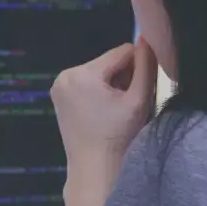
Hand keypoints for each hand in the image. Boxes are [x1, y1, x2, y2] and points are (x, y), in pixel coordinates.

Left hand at [51, 38, 157, 178]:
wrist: (93, 166)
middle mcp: (65, 75)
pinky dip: (98, 90)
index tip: (142, 88)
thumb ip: (146, 66)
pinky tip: (104, 110)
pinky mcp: (59, 96)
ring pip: (98, 71)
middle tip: (128, 102)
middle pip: (108, 62)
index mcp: (82, 74)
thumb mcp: (138, 99)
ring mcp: (59, 86)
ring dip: (112, 83)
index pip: (121, 52)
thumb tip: (147, 39)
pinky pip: (86, 82)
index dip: (138, 66)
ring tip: (116, 108)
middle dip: (123, 76)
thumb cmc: (118, 135)